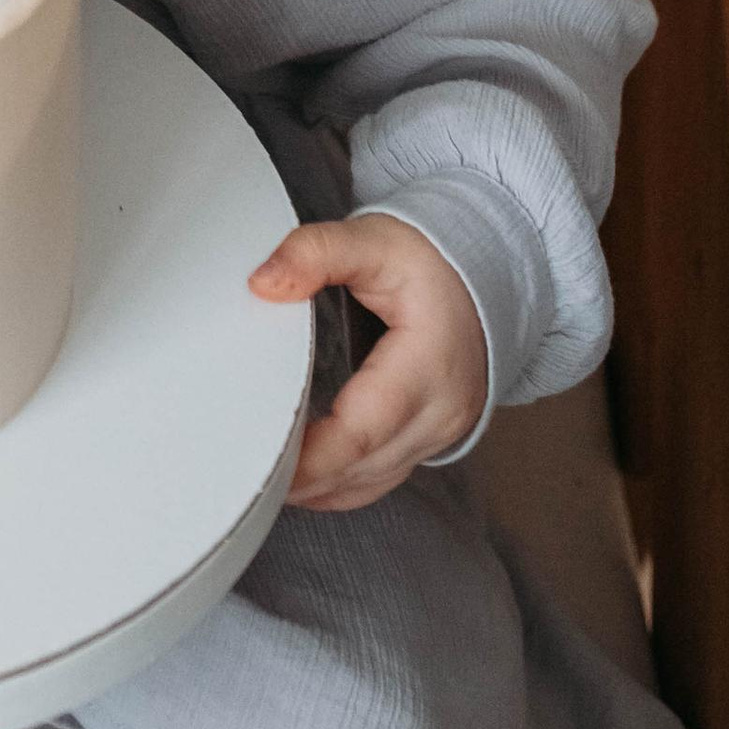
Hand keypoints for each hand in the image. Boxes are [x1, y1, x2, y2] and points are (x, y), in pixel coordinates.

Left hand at [248, 214, 489, 512]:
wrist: (482, 277)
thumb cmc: (428, 262)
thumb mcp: (373, 240)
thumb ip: (315, 252)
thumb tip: (263, 283)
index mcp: (428, 365)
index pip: (363, 430)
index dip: (312, 457)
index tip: (265, 460)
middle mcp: (440, 412)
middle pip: (364, 466)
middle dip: (305, 478)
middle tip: (245, 473)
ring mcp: (440, 433)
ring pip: (373, 481)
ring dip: (320, 488)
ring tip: (263, 478)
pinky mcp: (430, 441)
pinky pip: (382, 478)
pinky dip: (341, 484)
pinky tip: (303, 479)